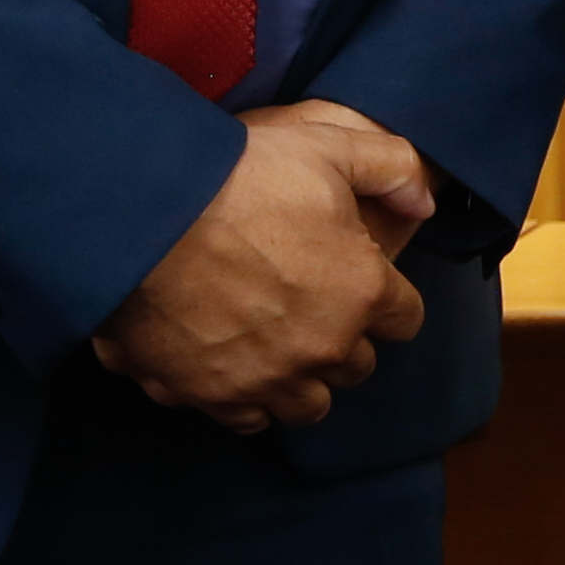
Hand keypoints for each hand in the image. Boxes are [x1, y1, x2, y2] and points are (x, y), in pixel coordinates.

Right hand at [95, 99, 434, 430]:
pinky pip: (245, 418)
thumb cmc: (239, 176)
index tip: (361, 281)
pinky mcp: (209, 395)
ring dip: (299, 380)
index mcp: (364, 292)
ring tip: (277, 349)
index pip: (405, 318)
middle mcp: (323, 347)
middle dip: (343, 340)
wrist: (141, 213)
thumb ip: (391, 168)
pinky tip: (230, 368)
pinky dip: (243, 399)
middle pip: (356, 366)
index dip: (385, 297)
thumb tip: (423, 199)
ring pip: (306, 404)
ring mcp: (266, 378)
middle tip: (312, 309)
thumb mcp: (329, 146)